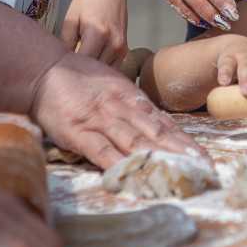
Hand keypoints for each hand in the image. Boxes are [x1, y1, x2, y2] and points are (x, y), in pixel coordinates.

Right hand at [27, 51, 210, 169]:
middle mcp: (122, 109)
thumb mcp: (112, 86)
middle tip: (205, 168)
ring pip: (137, 142)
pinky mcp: (78, 132)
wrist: (41, 69)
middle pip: (159, 133)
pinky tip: (136, 177)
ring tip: (182, 173)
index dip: (186, 141)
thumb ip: (131, 106)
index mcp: (131, 99)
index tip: (204, 157)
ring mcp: (101, 120)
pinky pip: (102, 151)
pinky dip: (120, 165)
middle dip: (184, 152)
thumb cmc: (76, 79)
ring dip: (162, 159)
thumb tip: (154, 125)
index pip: (165, 123)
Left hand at [60, 0, 128, 69]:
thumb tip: (59, 64)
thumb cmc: (87, 1)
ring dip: (90, 76)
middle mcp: (114, 43)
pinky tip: (87, 69)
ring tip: (74, 75)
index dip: (68, 72)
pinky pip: (111, 69)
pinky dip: (99, 72)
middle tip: (62, 79)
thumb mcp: (71, 18)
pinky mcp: (124, 50)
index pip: (82, 64)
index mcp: (98, 34)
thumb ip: (65, 42)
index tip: (56, 74)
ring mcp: (121, 48)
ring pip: (104, 74)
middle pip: (94, 72)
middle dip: (78, 76)